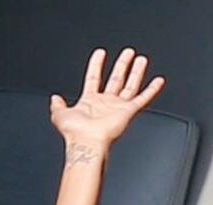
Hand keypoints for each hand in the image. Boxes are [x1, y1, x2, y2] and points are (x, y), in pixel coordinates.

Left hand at [50, 48, 164, 146]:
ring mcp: (117, 107)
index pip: (93, 78)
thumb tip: (54, 98)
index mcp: (89, 101)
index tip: (100, 53)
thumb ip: (57, 105)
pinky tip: (158, 80)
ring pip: (130, 85)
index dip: (96, 65)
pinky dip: (152, 90)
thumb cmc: (74, 132)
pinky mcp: (128, 112)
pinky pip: (143, 98)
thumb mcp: (59, 115)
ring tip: (140, 59)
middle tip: (128, 53)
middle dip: (121, 65)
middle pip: (115, 79)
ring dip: (136, 72)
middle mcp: (105, 103)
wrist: (87, 142)